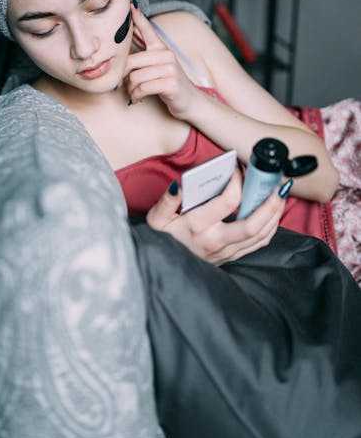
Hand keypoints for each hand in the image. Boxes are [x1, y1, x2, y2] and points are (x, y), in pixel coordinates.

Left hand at [125, 5, 196, 117]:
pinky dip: (136, 96)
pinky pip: (143, 88)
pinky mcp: (171, 83)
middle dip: (123, 77)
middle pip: (132, 62)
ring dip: (131, 90)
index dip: (139, 19)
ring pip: (135, 77)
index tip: (131, 6)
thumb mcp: (159, 68)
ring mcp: (170, 69)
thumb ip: (144, 61)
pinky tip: (138, 99)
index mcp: (162, 49)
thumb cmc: (169, 85)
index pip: (149, 31)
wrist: (190, 102)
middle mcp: (167, 56)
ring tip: (134, 94)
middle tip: (123, 86)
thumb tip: (122, 61)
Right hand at [146, 171, 285, 265]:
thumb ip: (168, 201)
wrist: (162, 267)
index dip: (237, 182)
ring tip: (280, 196)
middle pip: (253, 225)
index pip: (227, 202)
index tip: (237, 170)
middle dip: (270, 204)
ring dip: (274, 216)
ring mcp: (226, 251)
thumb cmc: (161, 238)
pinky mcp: (231, 257)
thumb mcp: (156, 218)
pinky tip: (273, 214)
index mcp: (197, 226)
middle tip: (280, 186)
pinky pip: (258, 244)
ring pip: (260, 236)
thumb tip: (179, 185)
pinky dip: (270, 228)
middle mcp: (215, 241)